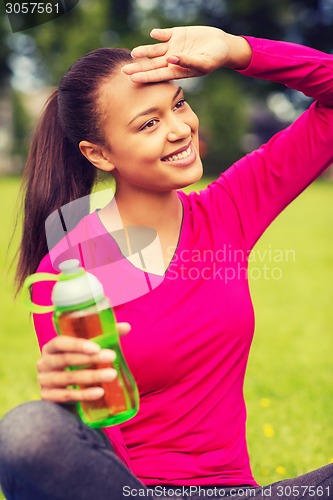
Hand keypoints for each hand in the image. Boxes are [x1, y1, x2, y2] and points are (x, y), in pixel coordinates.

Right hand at [37, 322, 130, 403]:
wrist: (68, 392)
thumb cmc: (79, 364)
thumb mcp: (89, 350)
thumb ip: (105, 337)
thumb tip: (126, 327)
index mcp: (51, 347)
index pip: (60, 342)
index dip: (77, 344)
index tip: (97, 347)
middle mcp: (44, 363)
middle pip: (65, 359)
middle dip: (90, 359)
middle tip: (111, 357)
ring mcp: (44, 381)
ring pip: (68, 378)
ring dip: (91, 376)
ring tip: (112, 375)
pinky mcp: (47, 398)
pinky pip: (67, 396)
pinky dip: (84, 394)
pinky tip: (100, 392)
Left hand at [122, 26, 251, 82]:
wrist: (222, 45)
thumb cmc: (215, 59)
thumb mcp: (203, 62)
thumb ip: (187, 62)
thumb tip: (171, 58)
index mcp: (177, 70)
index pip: (158, 75)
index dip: (145, 77)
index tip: (133, 79)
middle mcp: (172, 60)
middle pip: (152, 64)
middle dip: (138, 68)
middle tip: (124, 70)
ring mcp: (173, 47)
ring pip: (154, 50)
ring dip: (144, 51)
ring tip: (134, 53)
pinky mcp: (177, 34)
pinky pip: (164, 34)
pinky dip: (158, 34)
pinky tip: (154, 34)